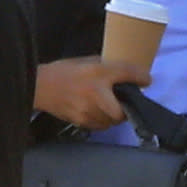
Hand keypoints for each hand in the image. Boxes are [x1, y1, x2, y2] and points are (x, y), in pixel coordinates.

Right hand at [34, 56, 150, 129]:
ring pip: (112, 121)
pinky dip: (103, 120)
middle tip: (124, 101)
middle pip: (121, 110)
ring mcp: (88, 111)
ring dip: (114, 115)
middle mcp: (95, 93)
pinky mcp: (81, 122)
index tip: (147, 80)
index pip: (126, 72)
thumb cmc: (64, 71)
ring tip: (109, 106)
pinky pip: (100, 125)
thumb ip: (106, 67)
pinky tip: (97, 111)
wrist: (40, 86)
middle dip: (125, 108)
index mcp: (98, 72)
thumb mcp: (88, 62)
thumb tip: (125, 74)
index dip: (141, 76)